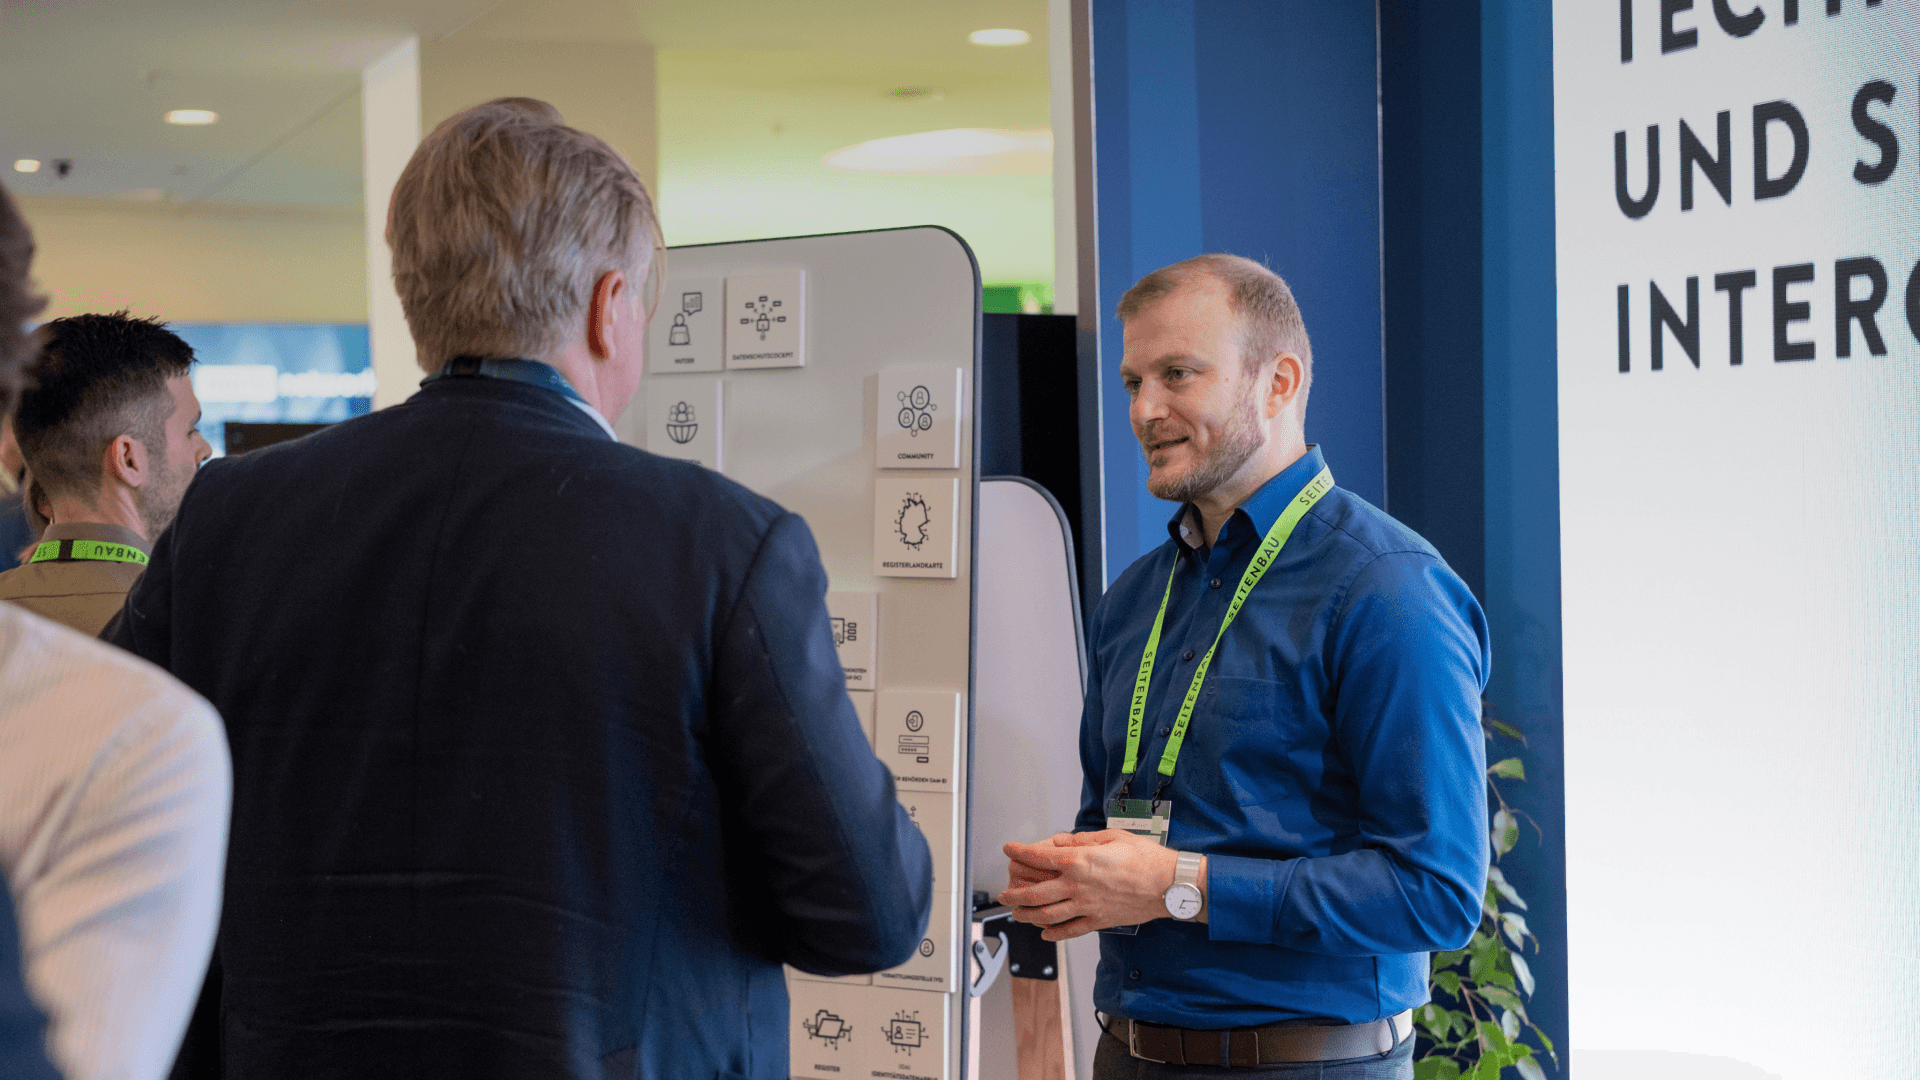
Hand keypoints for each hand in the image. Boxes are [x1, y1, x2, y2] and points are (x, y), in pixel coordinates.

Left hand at [997, 830, 1179, 940]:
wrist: (1168, 884)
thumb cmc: (1145, 858)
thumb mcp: (1111, 837)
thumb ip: (1082, 841)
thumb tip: (1060, 842)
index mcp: (1079, 862)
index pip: (1039, 857)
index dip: (1019, 853)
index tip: (1009, 849)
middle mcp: (1078, 887)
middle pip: (1035, 893)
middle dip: (1014, 893)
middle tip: (1003, 892)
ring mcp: (1086, 907)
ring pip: (1047, 916)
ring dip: (1027, 915)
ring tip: (1016, 913)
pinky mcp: (1098, 921)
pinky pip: (1070, 931)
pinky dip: (1054, 934)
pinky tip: (1045, 933)